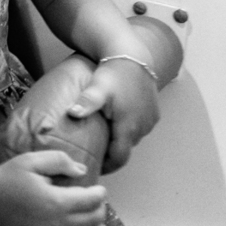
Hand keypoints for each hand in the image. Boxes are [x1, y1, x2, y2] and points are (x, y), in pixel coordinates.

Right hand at [0, 151, 108, 225]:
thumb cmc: (8, 177)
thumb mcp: (32, 160)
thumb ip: (60, 161)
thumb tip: (82, 171)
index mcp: (58, 200)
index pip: (93, 200)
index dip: (100, 193)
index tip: (98, 189)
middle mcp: (59, 224)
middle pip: (93, 220)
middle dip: (99, 210)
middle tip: (95, 204)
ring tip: (93, 223)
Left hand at [68, 55, 159, 171]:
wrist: (133, 56)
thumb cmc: (113, 73)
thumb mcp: (98, 88)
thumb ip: (87, 102)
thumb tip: (72, 113)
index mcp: (129, 126)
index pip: (120, 158)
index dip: (108, 167)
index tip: (94, 169)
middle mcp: (143, 127)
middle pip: (126, 149)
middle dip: (112, 155)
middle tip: (94, 155)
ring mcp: (150, 120)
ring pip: (133, 139)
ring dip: (120, 142)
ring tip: (102, 141)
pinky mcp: (153, 113)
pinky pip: (139, 128)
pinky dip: (127, 130)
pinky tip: (114, 125)